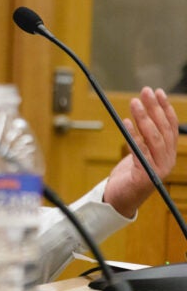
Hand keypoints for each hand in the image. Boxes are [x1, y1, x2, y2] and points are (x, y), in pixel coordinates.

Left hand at [102, 87, 178, 217]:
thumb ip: (144, 138)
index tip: (158, 92)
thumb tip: (141, 113)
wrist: (120, 200)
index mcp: (168, 154)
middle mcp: (167, 161)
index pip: (171, 127)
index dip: (165, 108)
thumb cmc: (129, 175)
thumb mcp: (140, 153)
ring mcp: (158, 169)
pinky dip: (133, 135)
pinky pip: (139, 151)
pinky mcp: (144, 175)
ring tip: (134, 102)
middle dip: (155, 108)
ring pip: (153, 138)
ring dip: (144, 118)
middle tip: (145, 91)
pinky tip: (126, 122)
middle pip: (163, 129)